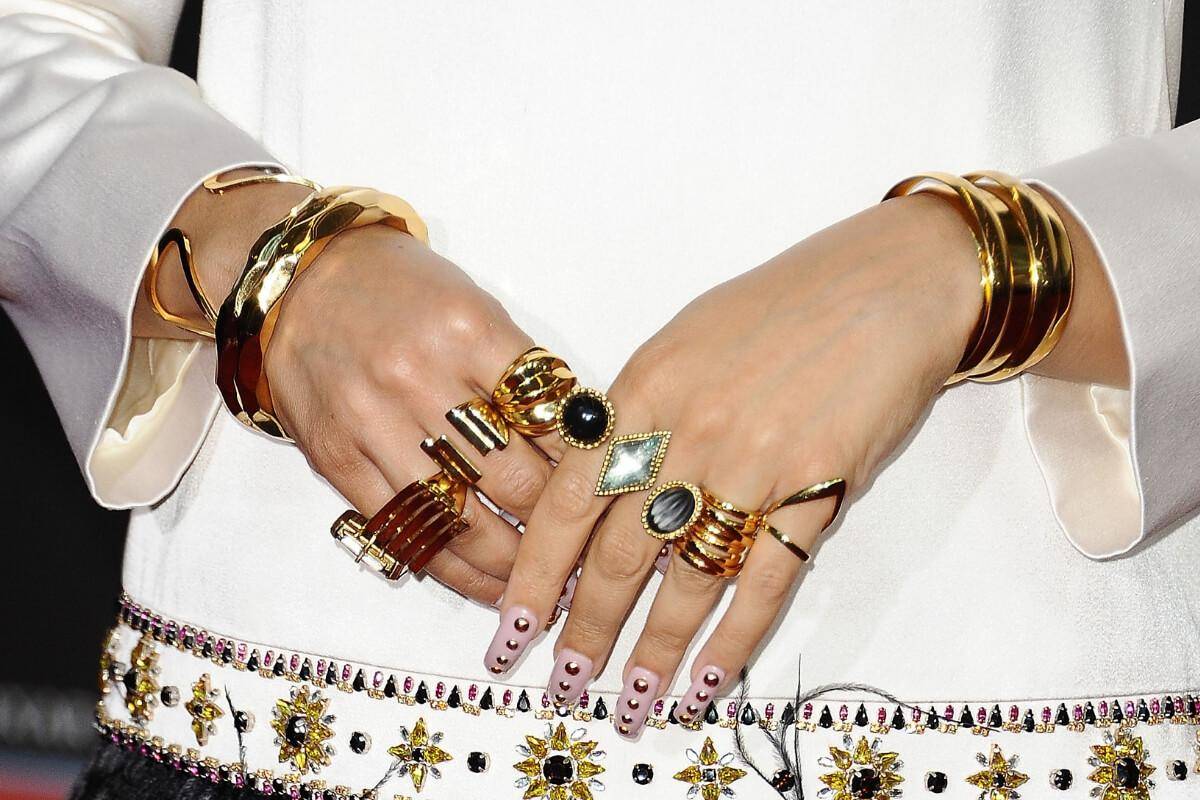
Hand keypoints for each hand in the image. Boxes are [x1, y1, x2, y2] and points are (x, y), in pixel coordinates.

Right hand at [140, 173, 567, 604]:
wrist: (302, 278)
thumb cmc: (401, 289)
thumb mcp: (475, 307)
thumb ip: (522, 375)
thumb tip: (581, 442)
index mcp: (469, 331)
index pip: (550, 420)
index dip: (587, 470)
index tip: (610, 500)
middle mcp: (420, 378)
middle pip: (513, 479)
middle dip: (558, 529)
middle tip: (586, 554)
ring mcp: (373, 423)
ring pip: (460, 518)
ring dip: (511, 565)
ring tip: (543, 587)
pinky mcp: (337, 459)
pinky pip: (404, 530)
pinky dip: (451, 568)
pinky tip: (485, 584)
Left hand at [487, 193, 984, 734]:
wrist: (887, 284)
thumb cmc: (782, 305)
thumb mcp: (683, 339)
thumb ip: (636, 410)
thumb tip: (595, 480)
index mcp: (643, 390)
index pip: (566, 502)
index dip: (534, 575)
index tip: (512, 627)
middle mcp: (687, 433)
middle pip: (617, 554)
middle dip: (584, 630)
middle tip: (564, 683)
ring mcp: (753, 465)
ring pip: (686, 580)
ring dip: (654, 651)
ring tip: (631, 702)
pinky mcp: (817, 490)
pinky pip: (765, 582)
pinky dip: (734, 638)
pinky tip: (709, 679)